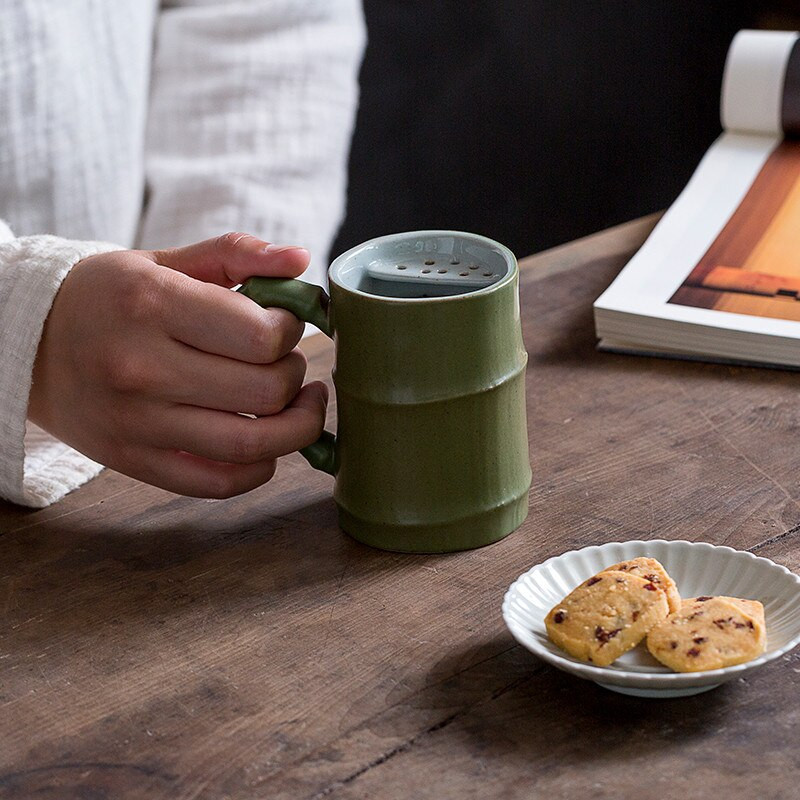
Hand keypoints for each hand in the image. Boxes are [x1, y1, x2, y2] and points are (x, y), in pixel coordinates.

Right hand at [28, 233, 327, 497]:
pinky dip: (260, 468)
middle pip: (266, 391)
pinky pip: (219, 483)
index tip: (284, 324)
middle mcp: (141, 367)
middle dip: (295, 375)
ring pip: (253, 444)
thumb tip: (301, 260)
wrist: (28, 343)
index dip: (291, 330)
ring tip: (301, 405)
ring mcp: (136, 422)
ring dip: (297, 427)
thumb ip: (235, 254)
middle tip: (288, 363)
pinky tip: (266, 444)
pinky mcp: (134, 461)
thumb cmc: (109, 298)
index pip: (262, 335)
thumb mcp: (163, 261)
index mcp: (152, 303)